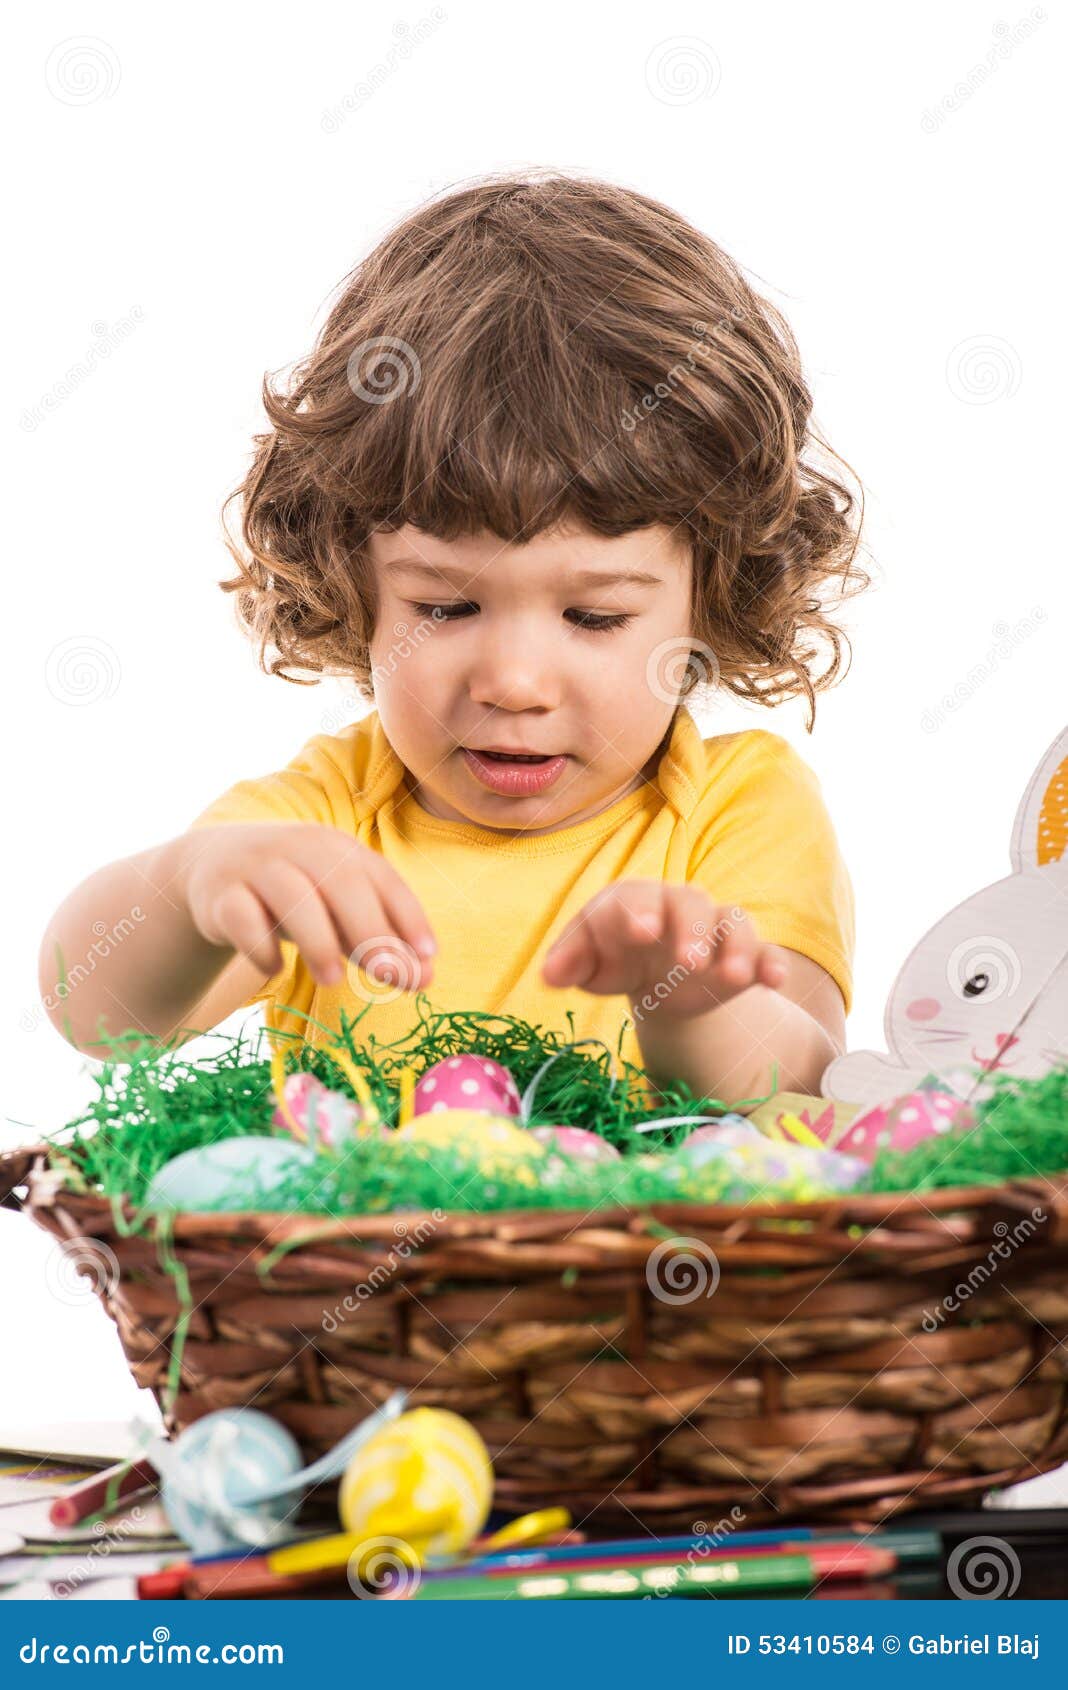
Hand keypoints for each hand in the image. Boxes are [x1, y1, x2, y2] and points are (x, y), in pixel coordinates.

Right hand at [174, 823, 436, 990]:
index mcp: (339, 849)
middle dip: (371, 930)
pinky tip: (275, 968)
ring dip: (317, 940)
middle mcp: (301, 848)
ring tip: (333, 980)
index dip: (409, 916)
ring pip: (292, 896)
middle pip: (342, 882)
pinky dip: (260, 946)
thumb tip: (425, 977)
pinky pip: (241, 917)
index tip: (428, 956)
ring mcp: (258, 866)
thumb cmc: (296, 894)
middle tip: (389, 975)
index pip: (383, 879)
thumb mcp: (339, 913)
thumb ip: (379, 941)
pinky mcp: (220, 894)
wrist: (213, 868)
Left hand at [542, 880, 785, 1019]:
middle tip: (687, 961)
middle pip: (690, 904)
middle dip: (690, 930)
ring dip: (735, 946)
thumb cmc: (613, 958)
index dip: (639, 911)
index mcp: (634, 900)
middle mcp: (678, 906)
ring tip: (732, 976)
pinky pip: (764, 952)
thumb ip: (568, 963)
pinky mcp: (743, 955)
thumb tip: (548, 975)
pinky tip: (774, 980)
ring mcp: (714, 928)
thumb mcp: (586, 962)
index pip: (636, 898)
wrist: (654, 979)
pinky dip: (771, 963)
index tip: (640, 931)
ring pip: (732, 923)